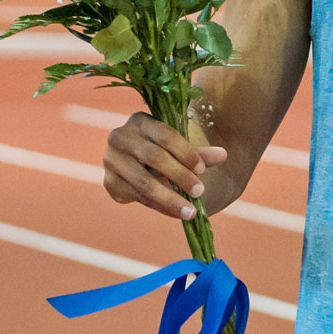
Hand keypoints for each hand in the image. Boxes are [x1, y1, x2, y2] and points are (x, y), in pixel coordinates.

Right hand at [103, 112, 226, 219]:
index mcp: (140, 121)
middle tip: (200, 191)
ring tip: (191, 212)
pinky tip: (176, 212)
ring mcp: (111, 160)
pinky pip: (137, 197)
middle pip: (154, 157)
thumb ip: (199, 153)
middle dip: (180, 176)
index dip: (186, 152)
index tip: (204, 169)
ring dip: (170, 199)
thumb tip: (223, 155)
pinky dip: (159, 206)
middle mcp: (120, 137)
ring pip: (144, 182)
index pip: (164, 135)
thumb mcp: (180, 149)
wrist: (139, 164)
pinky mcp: (109, 182)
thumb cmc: (163, 151)